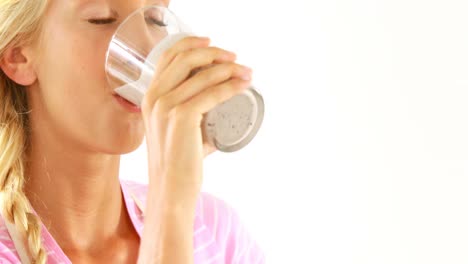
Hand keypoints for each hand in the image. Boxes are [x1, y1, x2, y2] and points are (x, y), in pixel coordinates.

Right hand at [141, 36, 251, 198]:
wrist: (171, 189)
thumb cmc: (178, 162)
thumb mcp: (175, 130)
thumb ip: (192, 114)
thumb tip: (218, 104)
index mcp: (150, 96)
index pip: (168, 56)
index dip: (191, 44)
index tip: (212, 44)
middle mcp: (154, 97)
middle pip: (185, 58)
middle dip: (214, 52)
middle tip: (235, 58)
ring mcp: (166, 106)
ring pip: (202, 74)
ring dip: (229, 69)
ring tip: (247, 72)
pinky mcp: (182, 117)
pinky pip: (212, 93)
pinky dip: (231, 86)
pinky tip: (243, 85)